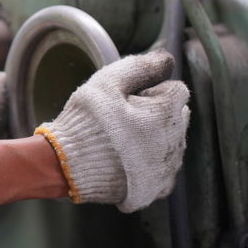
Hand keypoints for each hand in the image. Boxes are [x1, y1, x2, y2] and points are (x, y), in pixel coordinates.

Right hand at [35, 50, 188, 211]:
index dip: (152, 89)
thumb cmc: (87, 120)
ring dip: (157, 137)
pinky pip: (165, 171)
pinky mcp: (157, 189)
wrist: (68, 164)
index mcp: (166, 113)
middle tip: (124, 116)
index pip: (178, 91)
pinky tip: (130, 160)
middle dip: (158, 112)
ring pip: (173, 143)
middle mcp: (174, 142)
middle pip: (179, 117)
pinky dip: (152, 164)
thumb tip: (168, 58)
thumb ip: (141, 66)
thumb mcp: (108, 81)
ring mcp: (167, 169)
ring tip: (123, 139)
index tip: (129, 98)